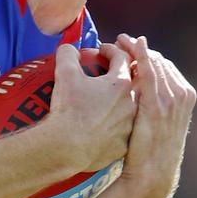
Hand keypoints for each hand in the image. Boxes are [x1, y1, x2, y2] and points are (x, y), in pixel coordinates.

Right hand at [46, 43, 135, 172]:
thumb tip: (69, 49)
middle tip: (107, 72)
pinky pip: (121, 130)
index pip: (122, 58)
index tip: (101, 51)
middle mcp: (131, 103)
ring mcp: (128, 126)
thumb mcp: (65, 74)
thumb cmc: (68, 109)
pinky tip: (104, 123)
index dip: (111, 50)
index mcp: (121, 84)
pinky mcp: (122, 145)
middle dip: (120, 74)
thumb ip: (68, 54)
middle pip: (131, 82)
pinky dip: (114, 123)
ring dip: (119, 100)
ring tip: (105, 99)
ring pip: (128, 108)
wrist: (67, 148)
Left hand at [114, 34, 195, 197]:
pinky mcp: (156, 104)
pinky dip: (141, 56)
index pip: (164, 65)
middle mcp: (181, 93)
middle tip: (120, 39)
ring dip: (135, 48)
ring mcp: (171, 98)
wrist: (153, 174)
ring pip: (153, 63)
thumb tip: (140, 87)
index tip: (129, 46)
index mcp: (185, 94)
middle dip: (139, 48)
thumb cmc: (151, 149)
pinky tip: (131, 44)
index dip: (145, 54)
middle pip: (158, 60)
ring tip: (118, 40)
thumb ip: (155, 101)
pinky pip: (148, 73)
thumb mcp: (159, 121)